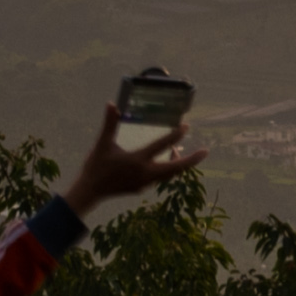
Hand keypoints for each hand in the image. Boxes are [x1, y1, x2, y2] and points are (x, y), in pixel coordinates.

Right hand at [61, 95, 202, 223]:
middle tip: (206, 151)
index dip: (175, 135)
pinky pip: (159, 178)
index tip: (187, 126)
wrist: (89, 191)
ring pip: (169, 174)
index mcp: (137, 160)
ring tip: (182, 152)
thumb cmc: (95, 166)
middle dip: (192, 160)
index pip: (161, 146)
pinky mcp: (140, 188)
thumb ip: (109, 123)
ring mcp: (144, 183)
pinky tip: (163, 162)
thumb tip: (112, 104)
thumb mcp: (102, 143)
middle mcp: (145, 174)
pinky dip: (167, 169)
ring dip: (178, 164)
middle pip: (175, 168)